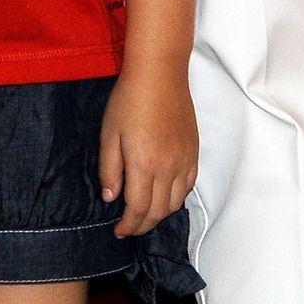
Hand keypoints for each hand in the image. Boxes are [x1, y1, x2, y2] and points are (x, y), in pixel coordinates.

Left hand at [99, 68, 198, 237]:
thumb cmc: (129, 100)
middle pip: (159, 211)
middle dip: (143, 225)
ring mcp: (185, 159)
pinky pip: (189, 185)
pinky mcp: (194, 150)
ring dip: (160, 214)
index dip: (128, 226)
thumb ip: (109, 170)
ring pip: (176, 202)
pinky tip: (165, 195)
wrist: (160, 73)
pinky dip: (177, 197)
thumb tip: (112, 198)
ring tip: (146, 213)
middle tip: (130, 227)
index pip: (139, 210)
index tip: (119, 231)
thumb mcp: (109, 134)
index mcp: (144, 165)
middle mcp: (169, 167)